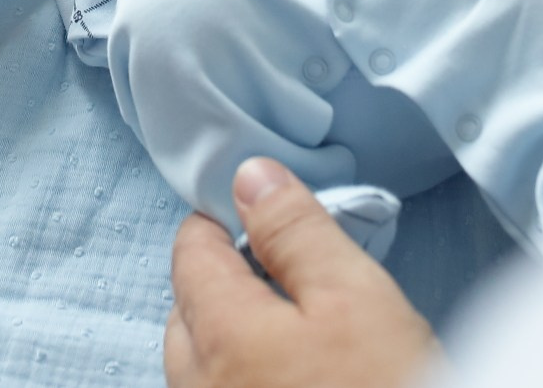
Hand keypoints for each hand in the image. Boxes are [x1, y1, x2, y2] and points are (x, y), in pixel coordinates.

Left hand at [165, 159, 435, 387]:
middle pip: (185, 313)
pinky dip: (241, 381)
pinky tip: (294, 381)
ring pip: (197, 369)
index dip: (223, 219)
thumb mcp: (357, 297)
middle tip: (281, 270)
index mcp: (221, 333)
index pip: (192, 251)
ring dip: (228, 338)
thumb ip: (297, 232)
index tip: (258, 211)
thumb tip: (250, 176)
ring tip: (293, 332)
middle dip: (220, 280)